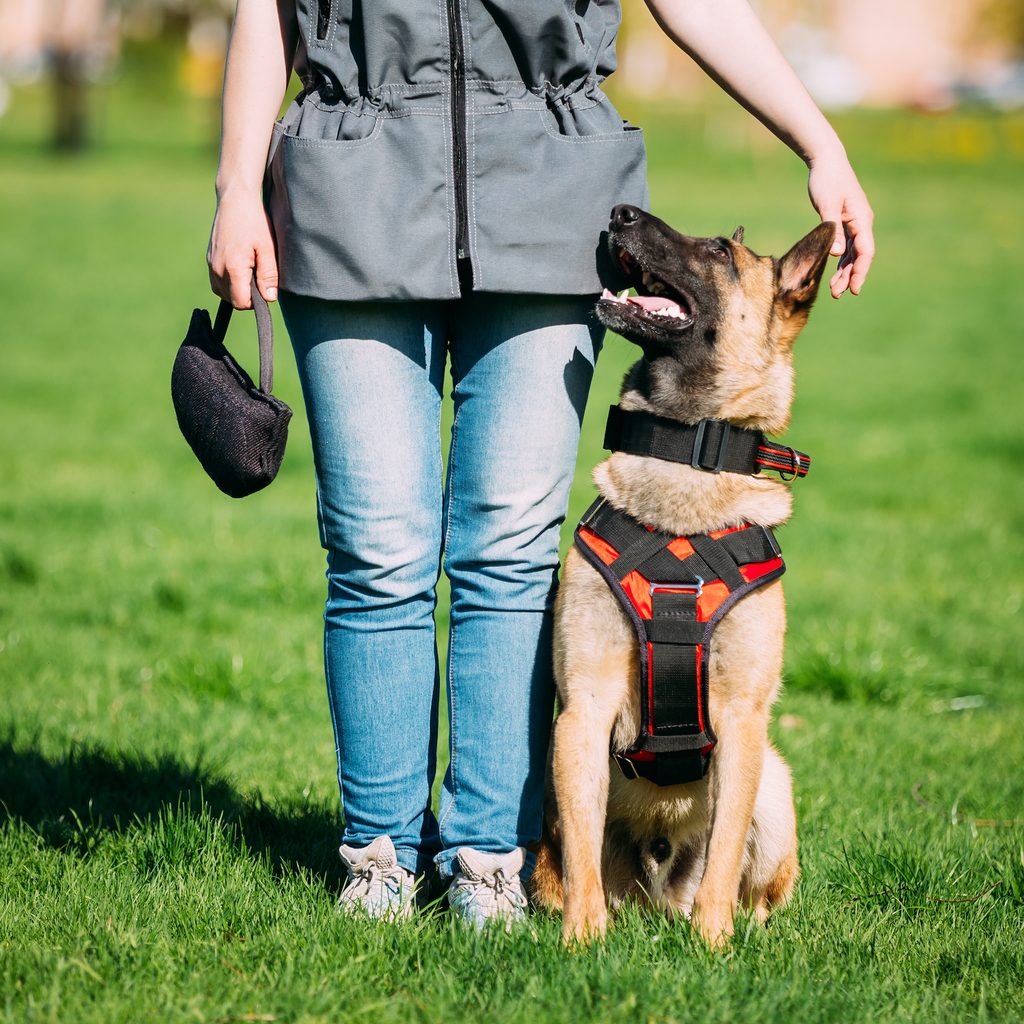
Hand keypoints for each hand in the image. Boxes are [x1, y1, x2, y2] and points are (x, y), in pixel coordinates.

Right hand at [207, 189, 278, 308]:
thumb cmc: (254, 221)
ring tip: (250, 271)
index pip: (241, 303)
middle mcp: (217, 268)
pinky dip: (229, 282)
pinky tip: (241, 268)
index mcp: (232, 268)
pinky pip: (217, 281)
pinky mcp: (209, 259)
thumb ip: (268, 276)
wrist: (235, 199)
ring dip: (237, 290)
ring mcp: (211, 263)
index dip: (255, 302)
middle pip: (232, 300)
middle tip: (258, 276)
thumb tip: (269, 299)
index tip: (264, 288)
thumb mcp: (267, 249)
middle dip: (247, 296)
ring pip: (223, 292)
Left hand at [806, 150, 873, 297]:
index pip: (865, 252)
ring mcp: (855, 222)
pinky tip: (835, 273)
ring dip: (845, 272)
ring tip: (834, 290)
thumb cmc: (826, 180)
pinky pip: (847, 246)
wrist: (826, 160)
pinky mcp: (846, 221)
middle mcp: (861, 222)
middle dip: (851, 276)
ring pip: (854, 253)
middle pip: (860, 256)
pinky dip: (842, 260)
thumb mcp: (827, 204)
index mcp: (861, 219)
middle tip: (838, 294)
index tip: (853, 289)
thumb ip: (833, 229)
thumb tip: (838, 254)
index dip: (860, 272)